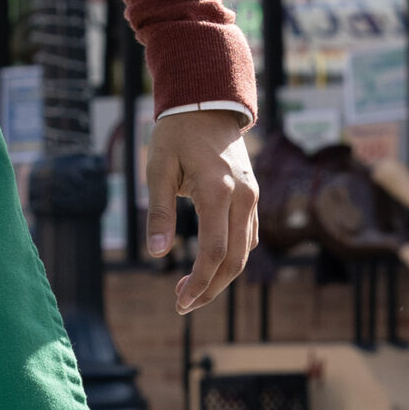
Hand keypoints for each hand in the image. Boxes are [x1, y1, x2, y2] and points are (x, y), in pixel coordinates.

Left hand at [143, 109, 258, 314]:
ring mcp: (252, 198)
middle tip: (182, 304)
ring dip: (221, 278)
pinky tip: (209, 267)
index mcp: (217, 190)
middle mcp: (242, 198)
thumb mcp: (158, 169)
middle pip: (235, 261)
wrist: (206, 104)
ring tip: (190, 290)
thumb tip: (155, 252)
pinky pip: (248, 237)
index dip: (199, 283)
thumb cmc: (176, 135)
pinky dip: (231, 258)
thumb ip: (159, 211)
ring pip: (244, 253)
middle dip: (210, 289)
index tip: (179, 301)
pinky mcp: (252, 198)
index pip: (214, 252)